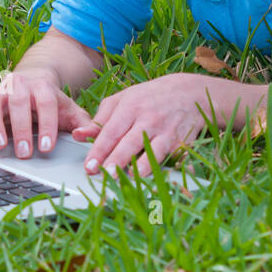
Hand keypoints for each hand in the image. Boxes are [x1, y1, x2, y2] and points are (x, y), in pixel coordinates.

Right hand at [0, 67, 93, 158]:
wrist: (34, 81)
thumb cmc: (53, 103)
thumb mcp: (71, 111)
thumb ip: (84, 124)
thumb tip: (85, 136)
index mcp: (43, 86)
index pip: (46, 103)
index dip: (47, 125)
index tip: (47, 147)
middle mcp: (19, 86)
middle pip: (19, 102)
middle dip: (22, 128)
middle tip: (25, 152)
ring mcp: (0, 93)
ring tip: (0, 145)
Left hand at [76, 73, 219, 177]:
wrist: (191, 92)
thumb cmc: (151, 97)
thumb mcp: (124, 99)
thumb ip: (101, 118)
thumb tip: (80, 135)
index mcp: (131, 106)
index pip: (111, 132)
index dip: (99, 150)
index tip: (89, 166)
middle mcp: (149, 119)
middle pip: (129, 143)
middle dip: (115, 160)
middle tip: (102, 175)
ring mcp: (166, 131)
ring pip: (151, 152)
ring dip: (138, 167)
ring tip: (124, 179)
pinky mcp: (181, 142)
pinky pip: (170, 157)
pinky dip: (163, 167)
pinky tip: (151, 177)